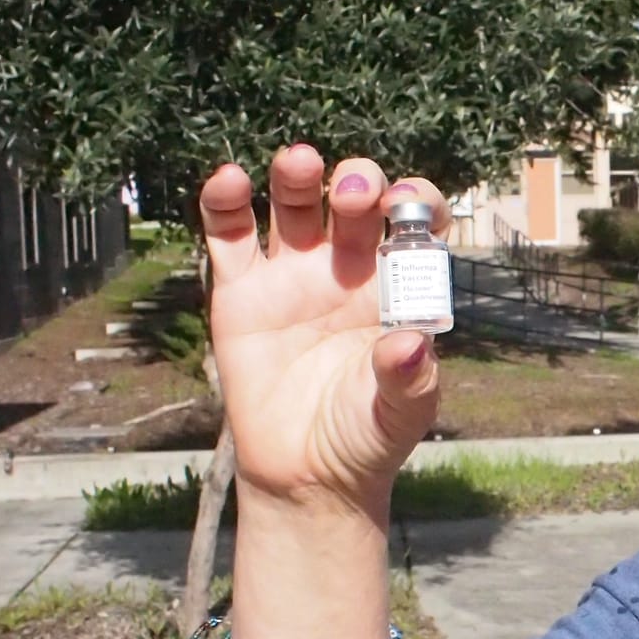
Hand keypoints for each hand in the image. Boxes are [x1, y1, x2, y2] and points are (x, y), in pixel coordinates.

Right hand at [199, 147, 449, 511]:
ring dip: (296, 175)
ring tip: (298, 162)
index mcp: (394, 285)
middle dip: (356, 184)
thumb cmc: (364, 438)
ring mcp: (292, 275)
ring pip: (293, 203)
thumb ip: (409, 378)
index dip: (414, 201)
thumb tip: (412, 344)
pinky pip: (229, 235)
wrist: (307, 476)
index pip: (412, 222)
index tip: (408, 204)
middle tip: (354, 194)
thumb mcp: (400, 413)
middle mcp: (344, 268)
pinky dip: (225, 201)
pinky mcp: (240, 292)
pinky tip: (229, 180)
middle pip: (351, 201)